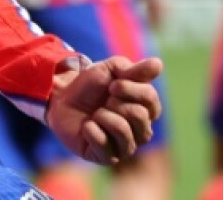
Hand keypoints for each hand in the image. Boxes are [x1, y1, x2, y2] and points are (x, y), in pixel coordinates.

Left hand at [45, 56, 162, 164]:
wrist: (63, 99)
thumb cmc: (92, 85)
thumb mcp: (111, 70)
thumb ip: (135, 69)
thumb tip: (158, 64)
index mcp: (146, 109)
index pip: (150, 99)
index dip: (129, 88)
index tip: (112, 85)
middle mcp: (141, 131)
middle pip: (139, 116)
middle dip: (116, 103)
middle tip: (104, 102)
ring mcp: (125, 147)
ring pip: (123, 131)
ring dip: (104, 116)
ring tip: (96, 114)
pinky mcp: (106, 158)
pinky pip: (104, 145)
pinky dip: (91, 130)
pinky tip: (88, 126)